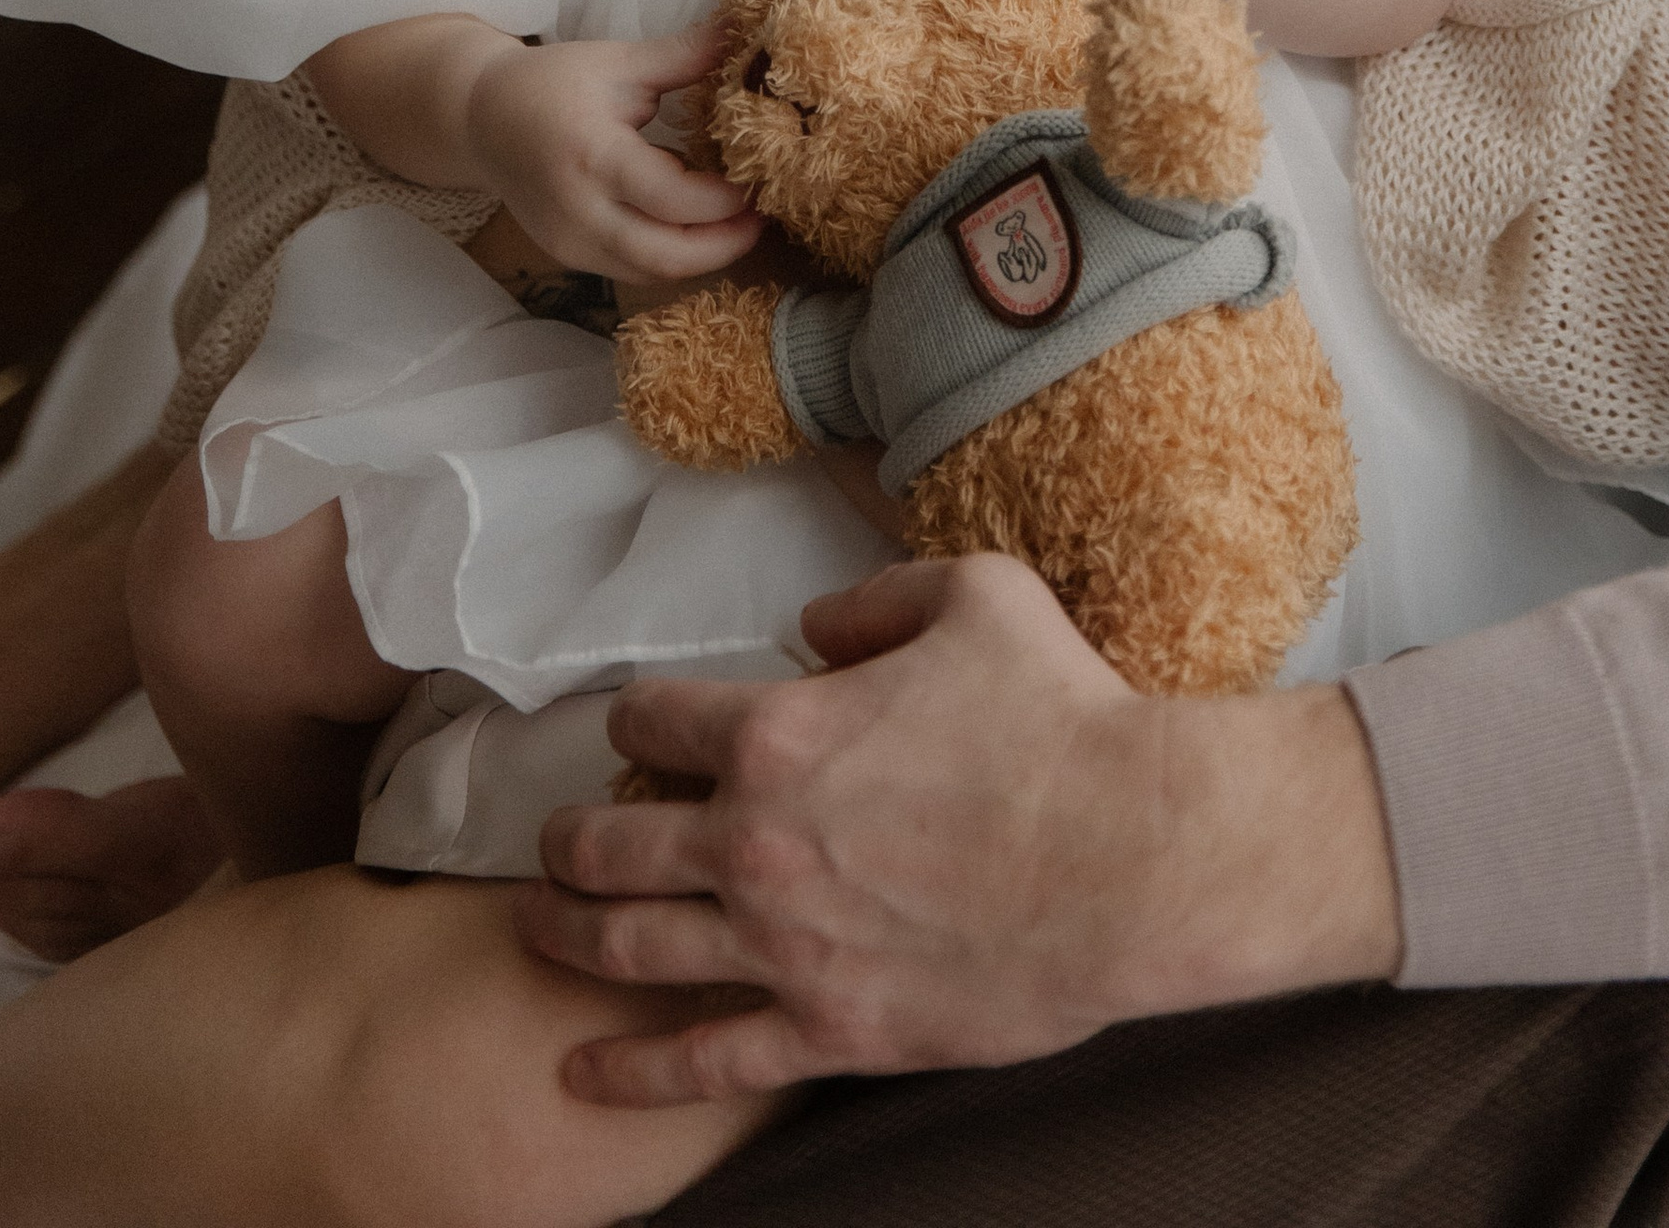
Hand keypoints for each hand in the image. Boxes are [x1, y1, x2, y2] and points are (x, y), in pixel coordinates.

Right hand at [461, 23, 760, 285]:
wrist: (481, 118)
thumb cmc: (553, 83)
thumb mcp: (619, 62)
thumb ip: (684, 55)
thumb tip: (743, 31)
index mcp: (593, 155)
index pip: (673, 198)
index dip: (725, 200)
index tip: (762, 179)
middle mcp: (578, 210)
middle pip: (665, 256)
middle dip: (725, 245)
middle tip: (765, 217)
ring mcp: (569, 242)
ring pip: (650, 273)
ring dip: (702, 258)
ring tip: (741, 226)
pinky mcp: (567, 256)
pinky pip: (631, 271)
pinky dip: (671, 258)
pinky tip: (697, 231)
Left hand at [516, 555, 1401, 1101]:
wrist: (1135, 855)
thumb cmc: (1063, 716)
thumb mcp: (976, 596)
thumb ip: (879, 596)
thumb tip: (815, 626)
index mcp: (780, 733)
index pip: (655, 720)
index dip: (634, 717)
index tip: (634, 728)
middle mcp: (757, 842)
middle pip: (613, 843)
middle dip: (568, 838)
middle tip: (552, 841)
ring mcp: (785, 946)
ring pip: (632, 948)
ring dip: (566, 934)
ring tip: (533, 927)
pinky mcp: (830, 1028)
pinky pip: (704, 1061)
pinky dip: (631, 1070)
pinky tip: (582, 1072)